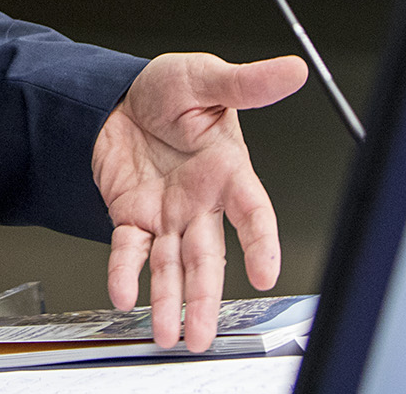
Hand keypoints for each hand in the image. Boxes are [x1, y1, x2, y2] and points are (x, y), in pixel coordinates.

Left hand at [95, 53, 307, 351]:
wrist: (115, 95)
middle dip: (207, 298)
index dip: (262, 244)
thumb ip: (246, 82)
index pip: (252, 213)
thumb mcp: (205, 78)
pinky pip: (129, 250)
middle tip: (205, 334)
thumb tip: (291, 70)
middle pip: (208, 257)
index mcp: (227, 171)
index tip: (265, 273)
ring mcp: (167, 215)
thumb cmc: (166, 91)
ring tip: (171, 335)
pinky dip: (125, 272)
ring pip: (172, 266)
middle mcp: (200, 202)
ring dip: (171, 301)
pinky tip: (124, 294)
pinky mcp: (133, 217)